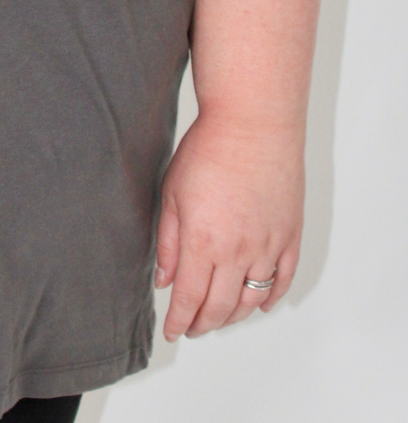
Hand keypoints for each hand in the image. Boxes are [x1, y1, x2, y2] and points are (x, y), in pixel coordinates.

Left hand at [156, 111, 304, 338]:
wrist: (253, 125)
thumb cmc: (208, 150)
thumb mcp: (172, 193)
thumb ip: (169, 242)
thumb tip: (165, 281)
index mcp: (204, 242)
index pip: (190, 298)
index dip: (180, 320)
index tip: (174, 330)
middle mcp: (239, 252)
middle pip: (221, 306)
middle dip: (204, 323)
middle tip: (192, 328)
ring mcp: (269, 247)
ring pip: (252, 300)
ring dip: (233, 315)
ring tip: (218, 318)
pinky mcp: (290, 236)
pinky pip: (283, 280)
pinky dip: (270, 299)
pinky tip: (258, 304)